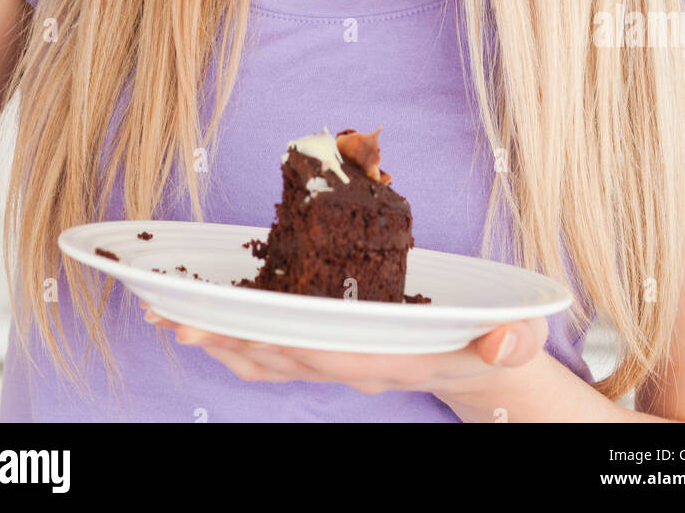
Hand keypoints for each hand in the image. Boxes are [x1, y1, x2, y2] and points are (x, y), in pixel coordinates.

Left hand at [140, 300, 547, 417]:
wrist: (482, 363)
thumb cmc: (494, 340)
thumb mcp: (514, 336)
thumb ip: (511, 341)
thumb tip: (504, 344)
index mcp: (394, 357)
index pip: (334, 354)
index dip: (288, 343)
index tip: (247, 331)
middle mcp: (357, 364)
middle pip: (285, 356)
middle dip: (230, 341)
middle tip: (176, 323)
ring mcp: (340, 360)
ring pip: (270, 357)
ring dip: (220, 341)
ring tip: (170, 321)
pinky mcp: (330, 350)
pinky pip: (274, 350)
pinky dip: (236, 337)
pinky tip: (206, 323)